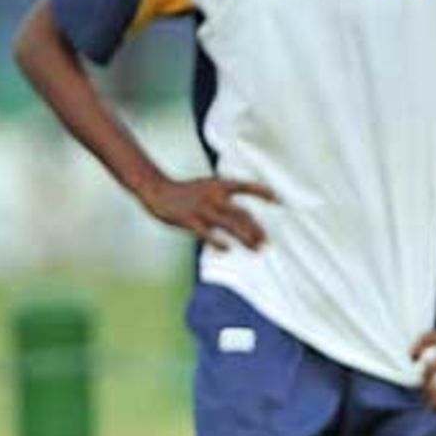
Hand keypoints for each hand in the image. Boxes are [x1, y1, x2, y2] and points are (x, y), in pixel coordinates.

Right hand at [138, 175, 278, 249]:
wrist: (157, 189)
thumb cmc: (188, 192)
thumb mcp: (209, 188)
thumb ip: (228, 202)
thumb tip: (249, 222)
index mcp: (219, 185)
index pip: (246, 186)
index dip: (263, 192)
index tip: (279, 201)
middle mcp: (213, 195)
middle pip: (241, 213)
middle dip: (256, 228)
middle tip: (267, 241)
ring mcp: (201, 207)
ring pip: (229, 224)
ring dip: (245, 237)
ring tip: (257, 249)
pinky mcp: (188, 219)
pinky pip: (206, 233)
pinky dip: (217, 241)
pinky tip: (227, 249)